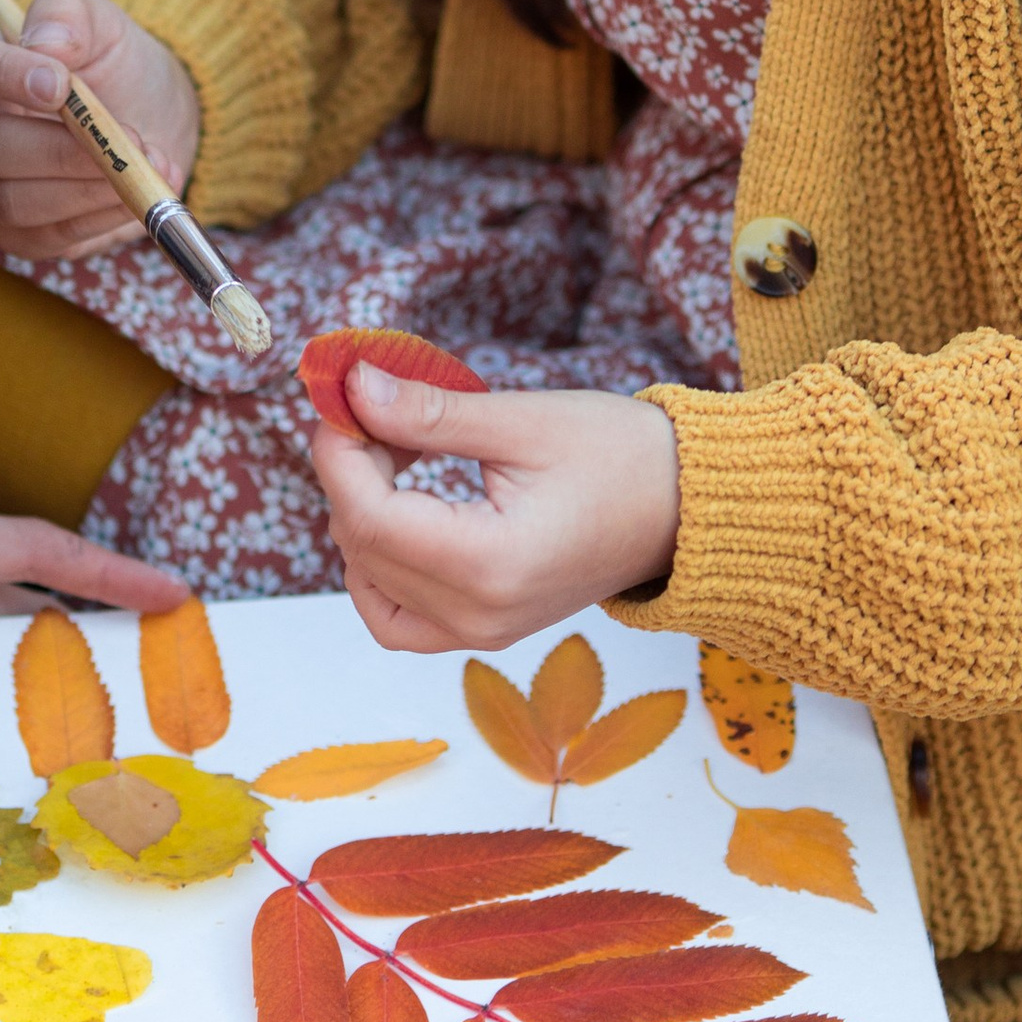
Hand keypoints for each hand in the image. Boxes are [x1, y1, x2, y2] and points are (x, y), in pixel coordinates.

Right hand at [0, 0, 203, 257]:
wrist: (137, 114)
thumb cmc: (101, 59)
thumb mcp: (97, 21)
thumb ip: (68, 15)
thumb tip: (47, 45)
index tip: (60, 85)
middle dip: (60, 148)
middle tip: (128, 141)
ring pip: (9, 201)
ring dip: (86, 189)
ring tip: (146, 167)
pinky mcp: (3, 233)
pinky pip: (41, 237)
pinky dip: (95, 219)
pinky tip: (136, 196)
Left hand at [313, 364, 681, 653]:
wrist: (684, 510)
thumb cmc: (620, 458)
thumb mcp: (521, 422)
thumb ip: (428, 414)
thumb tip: (352, 387)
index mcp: (490, 564)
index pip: (368, 515)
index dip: (338, 452)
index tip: (341, 396)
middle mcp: (478, 616)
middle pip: (361, 546)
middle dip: (350, 472)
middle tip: (375, 409)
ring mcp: (480, 633)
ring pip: (368, 582)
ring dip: (361, 513)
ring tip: (398, 453)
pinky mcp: (483, 630)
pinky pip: (397, 617)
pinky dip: (378, 568)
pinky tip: (399, 512)